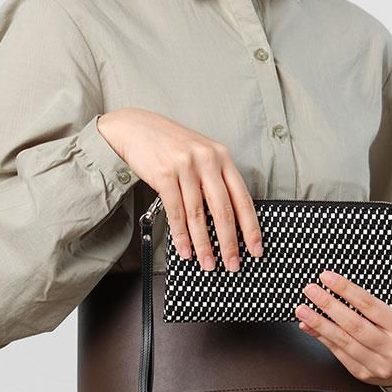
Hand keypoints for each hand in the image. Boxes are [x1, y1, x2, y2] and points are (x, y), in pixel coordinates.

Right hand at [97, 108, 263, 271]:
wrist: (135, 128)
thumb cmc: (168, 143)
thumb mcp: (199, 153)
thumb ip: (214, 178)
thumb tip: (226, 217)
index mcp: (221, 156)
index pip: (242, 197)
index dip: (250, 227)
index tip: (255, 248)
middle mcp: (206, 160)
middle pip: (223, 210)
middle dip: (230, 242)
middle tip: (232, 264)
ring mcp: (185, 167)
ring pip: (198, 215)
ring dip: (204, 244)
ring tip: (207, 262)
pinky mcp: (164, 175)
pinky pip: (176, 212)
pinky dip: (181, 235)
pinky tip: (185, 249)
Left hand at [295, 269, 391, 386]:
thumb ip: (372, 306)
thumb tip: (339, 290)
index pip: (370, 305)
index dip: (346, 290)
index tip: (327, 278)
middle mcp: (390, 348)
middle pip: (354, 324)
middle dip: (329, 305)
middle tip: (311, 291)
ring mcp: (376, 364)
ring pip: (343, 341)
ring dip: (319, 323)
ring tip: (302, 310)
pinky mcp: (362, 374)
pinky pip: (337, 353)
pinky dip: (321, 338)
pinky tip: (309, 326)